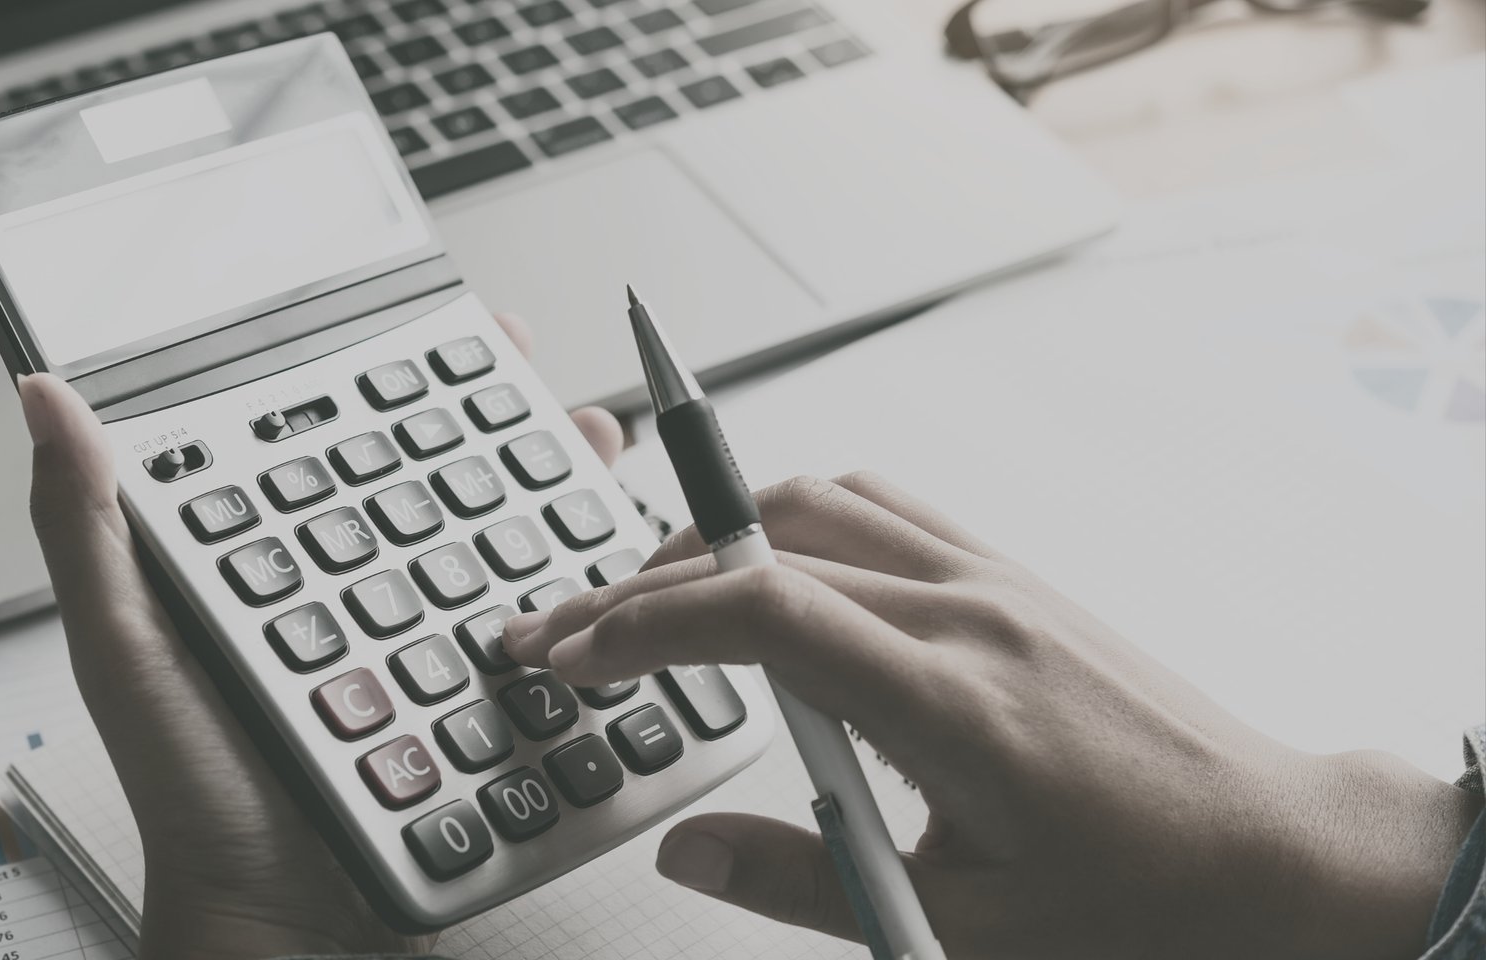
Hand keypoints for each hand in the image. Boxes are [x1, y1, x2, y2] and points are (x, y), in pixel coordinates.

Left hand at [17, 314, 623, 958]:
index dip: (393, 381)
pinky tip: (608, 559)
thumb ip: (89, 528)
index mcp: (268, 563)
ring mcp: (416, 645)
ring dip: (553, 488)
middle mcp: (348, 592)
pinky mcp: (471, 702)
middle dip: (502, 421)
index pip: (337, 444)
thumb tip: (44, 399)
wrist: (282, 920)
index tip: (452, 331)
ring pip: (497, 541)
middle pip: (435, 482)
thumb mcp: (126, 650)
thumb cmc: (189, 792)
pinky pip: (534, 628)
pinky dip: (578, 583)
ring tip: (594, 445)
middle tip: (547, 379)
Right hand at [505, 473, 1480, 959]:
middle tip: (569, 627)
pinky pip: (884, 509)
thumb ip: (804, 879)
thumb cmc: (1148, 898)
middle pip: (767, 546)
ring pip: (821, 504)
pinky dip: (797, 519)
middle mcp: (969, 613)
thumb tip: (689, 851)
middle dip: (645, 583)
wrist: (1278, 855)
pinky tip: (768, 563)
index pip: (762, 612)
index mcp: (950, 700)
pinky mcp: (1013, 579)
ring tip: (646, 591)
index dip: (647, 622)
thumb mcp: (960, 921)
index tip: (576, 653)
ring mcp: (995, 582)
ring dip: (717, 535)